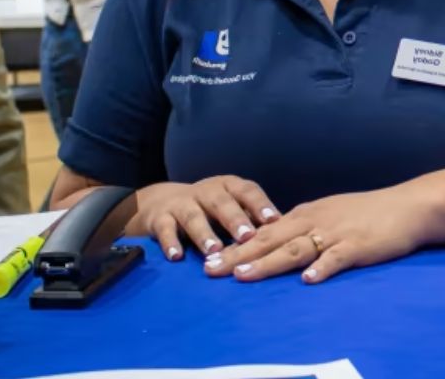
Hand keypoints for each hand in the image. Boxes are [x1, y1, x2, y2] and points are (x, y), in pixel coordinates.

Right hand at [134, 175, 279, 260]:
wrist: (161, 202)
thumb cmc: (209, 209)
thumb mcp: (231, 206)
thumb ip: (252, 219)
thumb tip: (284, 236)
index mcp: (228, 186)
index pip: (247, 191)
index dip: (260, 205)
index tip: (274, 221)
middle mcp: (206, 191)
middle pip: (221, 203)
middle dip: (235, 219)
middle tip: (247, 237)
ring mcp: (181, 203)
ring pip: (193, 216)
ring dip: (204, 234)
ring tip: (215, 251)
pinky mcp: (160, 218)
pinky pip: (165, 230)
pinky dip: (170, 243)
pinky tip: (176, 257)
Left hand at [203, 185, 434, 284]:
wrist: (408, 206)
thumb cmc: (370, 212)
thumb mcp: (331, 213)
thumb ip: (306, 226)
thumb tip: (280, 241)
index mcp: (307, 213)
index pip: (265, 231)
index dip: (237, 245)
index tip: (211, 259)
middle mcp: (316, 221)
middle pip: (271, 239)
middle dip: (239, 255)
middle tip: (211, 270)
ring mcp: (336, 233)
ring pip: (295, 248)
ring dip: (268, 262)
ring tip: (244, 275)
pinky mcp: (358, 246)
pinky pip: (336, 258)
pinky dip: (321, 268)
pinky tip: (307, 279)